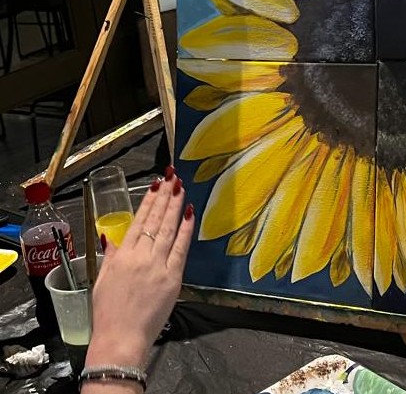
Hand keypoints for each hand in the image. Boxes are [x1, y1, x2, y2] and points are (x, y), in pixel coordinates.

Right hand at [86, 169, 193, 367]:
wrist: (121, 339)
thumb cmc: (108, 314)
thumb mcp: (103, 280)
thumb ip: (111, 256)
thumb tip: (111, 236)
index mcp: (123, 255)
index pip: (138, 220)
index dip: (148, 201)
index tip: (156, 184)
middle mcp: (141, 256)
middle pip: (156, 220)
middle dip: (165, 196)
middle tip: (173, 177)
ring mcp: (159, 265)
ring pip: (169, 229)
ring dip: (176, 206)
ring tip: (181, 187)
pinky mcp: (173, 277)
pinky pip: (182, 247)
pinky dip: (187, 229)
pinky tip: (190, 213)